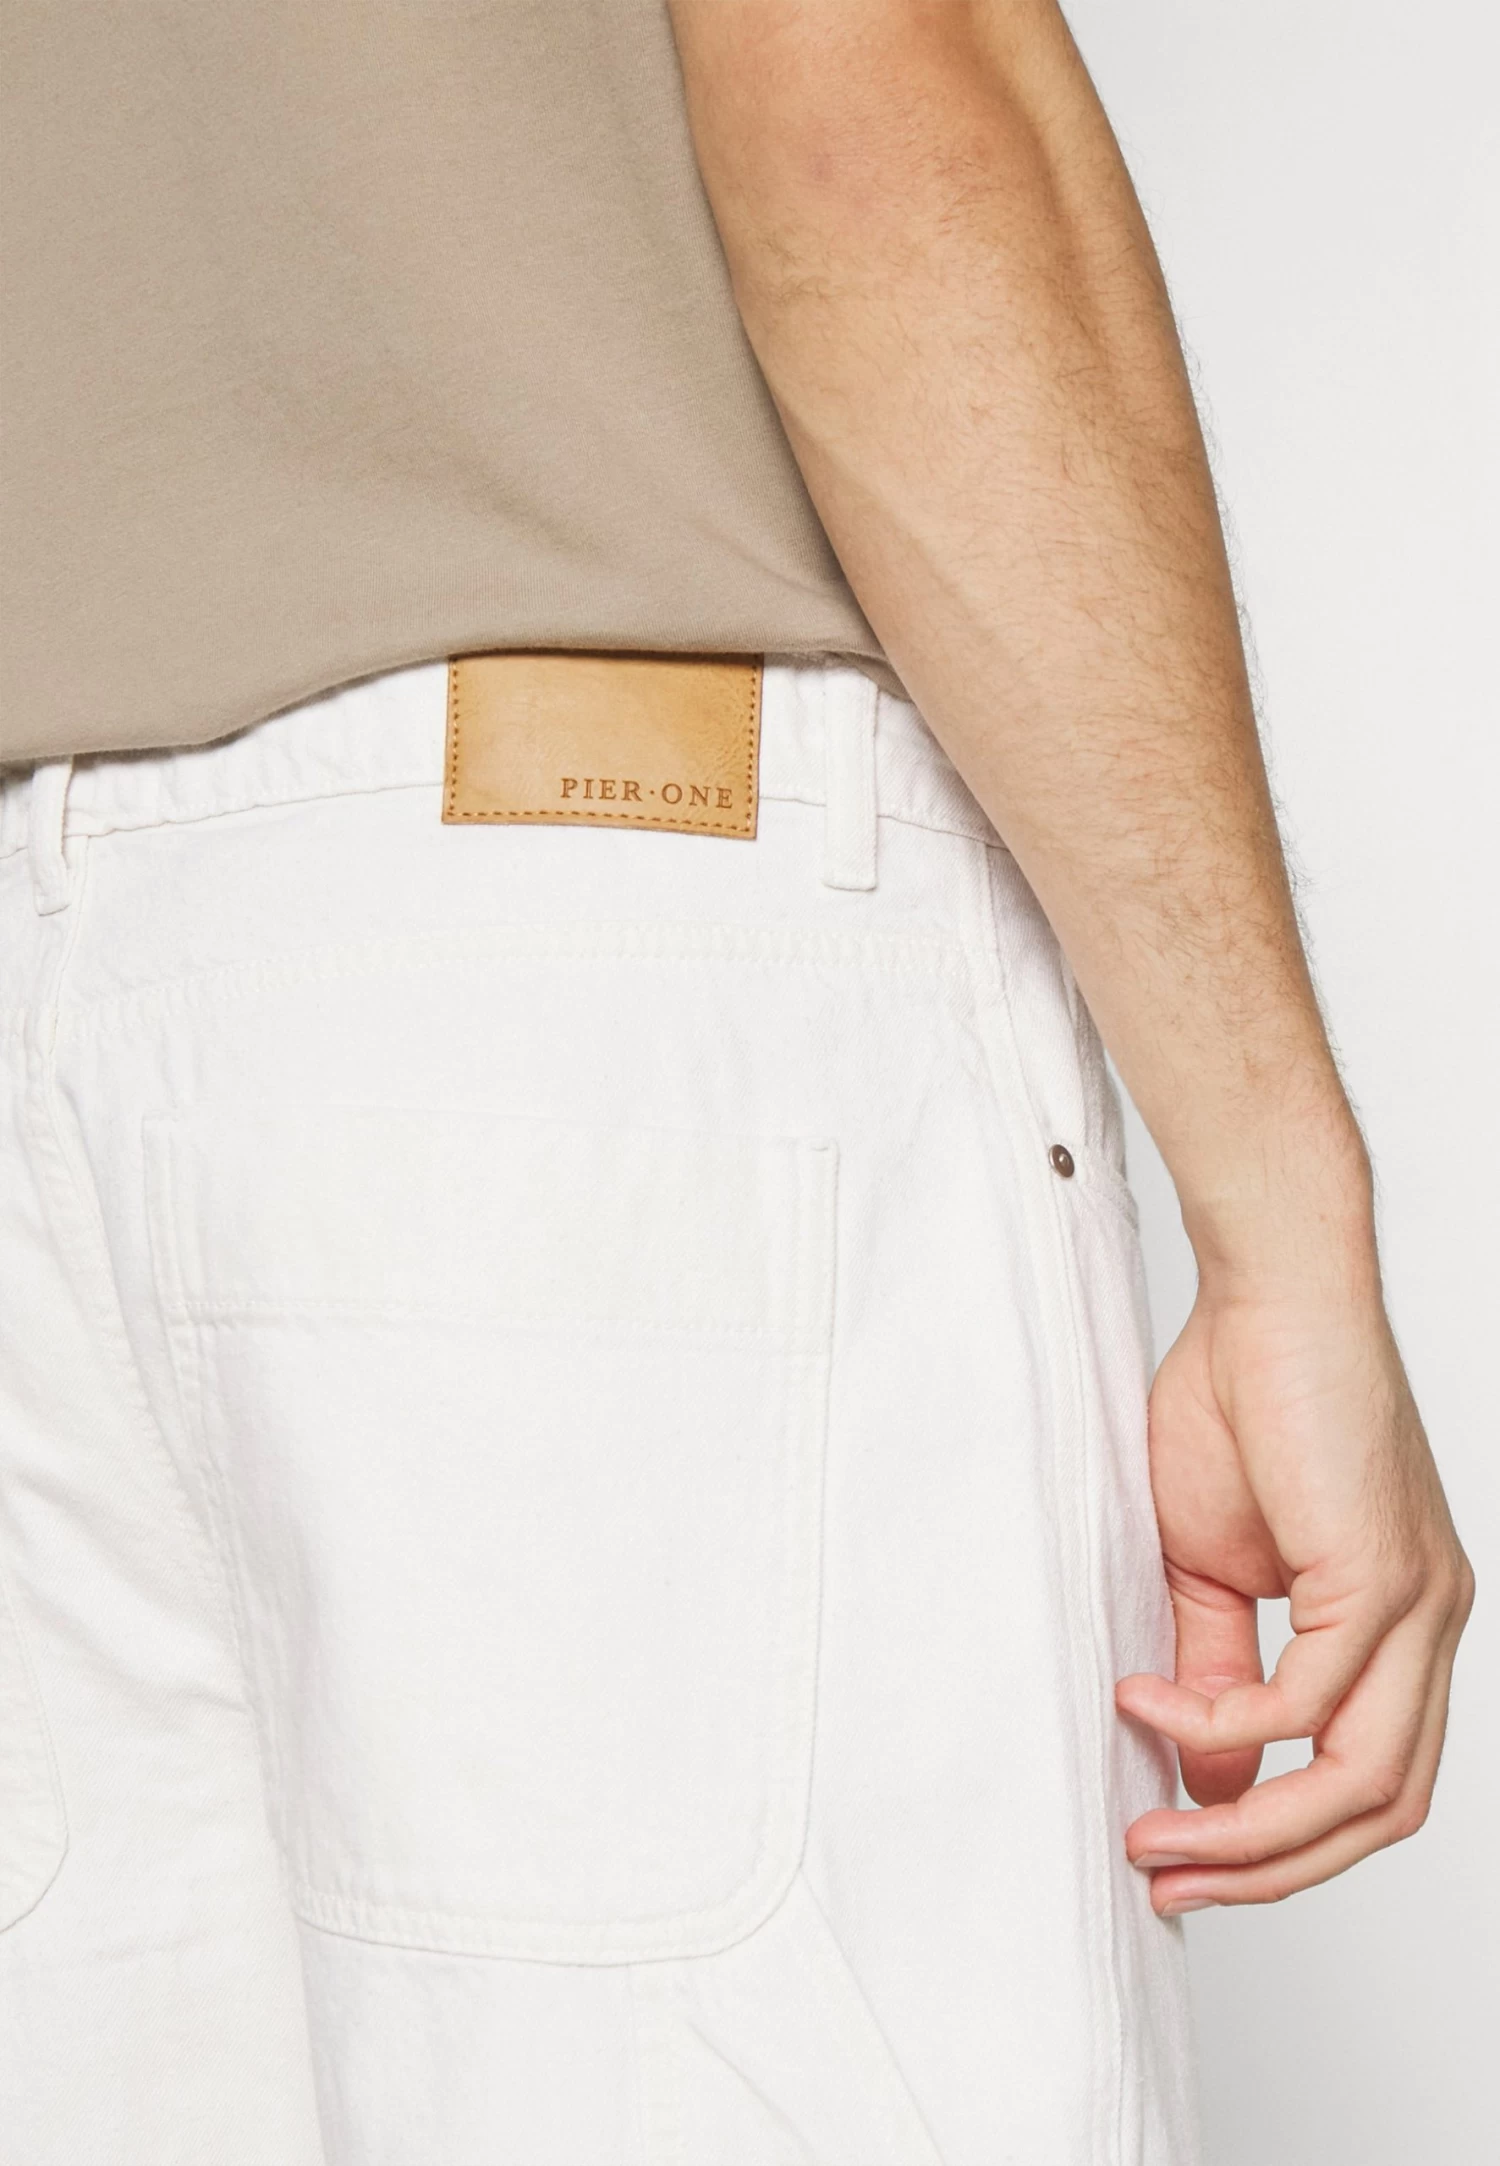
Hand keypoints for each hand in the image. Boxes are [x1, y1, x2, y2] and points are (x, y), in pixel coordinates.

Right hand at [1116, 1259, 1472, 1914]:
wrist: (1266, 1292)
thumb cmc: (1238, 1400)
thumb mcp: (1211, 1562)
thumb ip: (1219, 1669)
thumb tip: (1207, 1778)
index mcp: (1404, 1625)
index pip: (1371, 1780)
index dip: (1283, 1845)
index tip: (1182, 1862)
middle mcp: (1433, 1625)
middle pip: (1384, 1810)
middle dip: (1270, 1870)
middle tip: (1167, 1882)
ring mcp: (1422, 1604)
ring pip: (1365, 1780)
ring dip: (1253, 1831)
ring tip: (1157, 1837)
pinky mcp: (1383, 1572)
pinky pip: (1310, 1699)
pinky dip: (1221, 1722)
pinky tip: (1148, 1699)